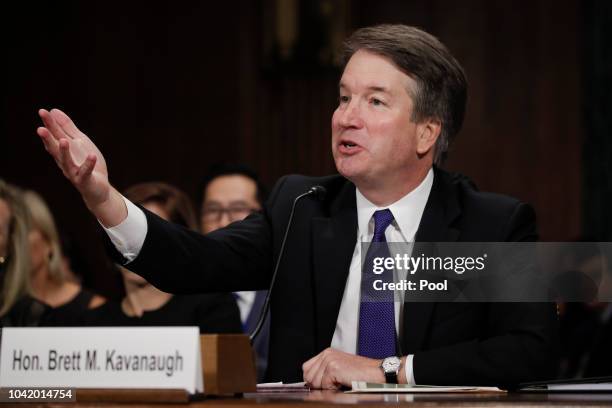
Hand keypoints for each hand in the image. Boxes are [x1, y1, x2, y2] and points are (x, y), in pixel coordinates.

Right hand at [36, 108, 125, 225]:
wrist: (98, 189)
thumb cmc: (87, 164)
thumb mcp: (80, 142)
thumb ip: (68, 128)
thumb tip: (54, 111)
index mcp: (63, 150)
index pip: (55, 135)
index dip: (49, 124)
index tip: (43, 111)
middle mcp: (64, 161)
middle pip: (55, 149)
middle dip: (48, 139)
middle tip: (40, 129)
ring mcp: (74, 172)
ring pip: (66, 162)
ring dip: (64, 152)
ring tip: (63, 141)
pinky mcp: (85, 180)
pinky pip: (86, 172)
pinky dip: (88, 164)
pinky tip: (91, 156)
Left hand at [302, 348, 384, 389]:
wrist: (377, 373)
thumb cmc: (362, 375)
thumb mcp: (340, 371)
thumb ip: (324, 374)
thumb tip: (310, 384)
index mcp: (327, 353)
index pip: (306, 369)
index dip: (313, 380)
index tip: (323, 385)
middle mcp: (327, 354)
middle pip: (308, 376)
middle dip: (319, 385)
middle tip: (335, 384)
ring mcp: (329, 359)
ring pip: (314, 382)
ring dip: (327, 388)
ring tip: (341, 383)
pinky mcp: (333, 367)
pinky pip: (324, 386)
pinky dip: (333, 390)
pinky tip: (344, 384)